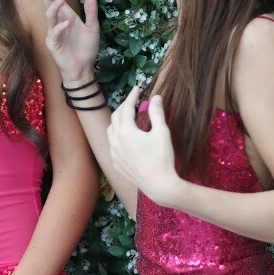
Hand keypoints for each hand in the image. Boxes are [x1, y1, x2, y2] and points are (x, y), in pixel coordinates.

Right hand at [39, 0, 100, 88]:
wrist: (83, 68)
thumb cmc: (86, 48)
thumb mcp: (93, 27)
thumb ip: (91, 11)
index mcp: (66, 14)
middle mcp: (57, 21)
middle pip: (48, 0)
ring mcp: (53, 32)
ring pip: (50, 16)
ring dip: (54, 7)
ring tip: (61, 0)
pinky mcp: (53, 44)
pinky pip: (55, 33)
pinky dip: (61, 27)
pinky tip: (67, 23)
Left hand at [107, 86, 180, 206]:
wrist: (158, 185)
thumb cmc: (162, 158)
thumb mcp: (162, 132)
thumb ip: (157, 113)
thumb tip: (156, 97)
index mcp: (126, 131)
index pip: (126, 108)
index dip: (132, 97)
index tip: (137, 89)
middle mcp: (115, 141)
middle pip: (116, 117)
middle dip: (124, 107)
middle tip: (133, 101)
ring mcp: (114, 153)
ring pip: (111, 131)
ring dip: (118, 120)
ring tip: (127, 116)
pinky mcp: (115, 163)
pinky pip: (112, 144)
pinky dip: (117, 135)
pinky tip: (125, 136)